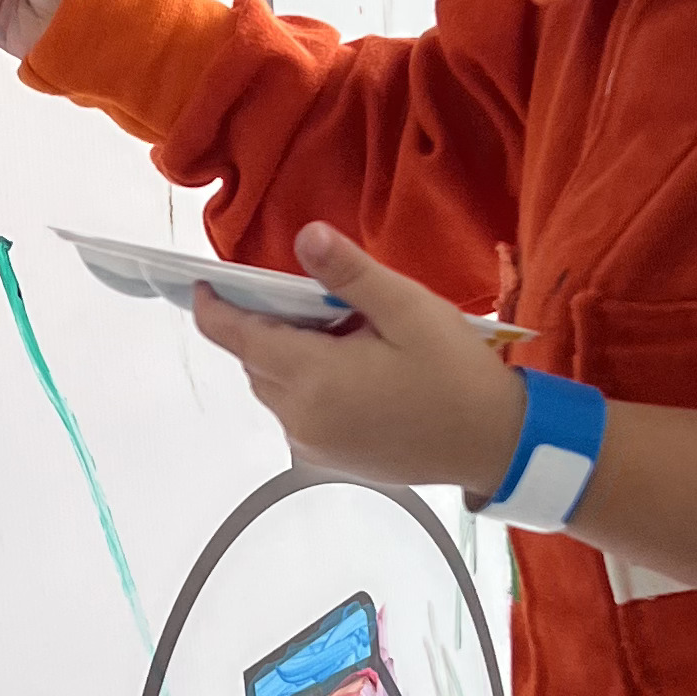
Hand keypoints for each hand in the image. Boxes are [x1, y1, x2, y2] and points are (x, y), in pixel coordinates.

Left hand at [191, 224, 528, 498]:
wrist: (494, 443)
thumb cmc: (454, 372)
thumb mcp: (407, 309)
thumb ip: (349, 275)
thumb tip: (306, 236)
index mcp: (312, 377)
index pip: (238, 337)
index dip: (213, 309)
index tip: (203, 284)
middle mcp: (301, 417)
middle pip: (256, 362)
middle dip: (267, 327)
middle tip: (314, 300)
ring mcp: (313, 444)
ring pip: (276, 389)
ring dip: (290, 358)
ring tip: (343, 335)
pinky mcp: (331, 459)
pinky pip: (299, 413)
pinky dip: (308, 386)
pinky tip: (354, 371)